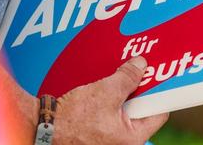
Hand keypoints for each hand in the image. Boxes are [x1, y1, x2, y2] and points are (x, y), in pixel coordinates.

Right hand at [52, 57, 167, 144]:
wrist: (43, 127)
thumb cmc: (72, 119)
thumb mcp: (106, 91)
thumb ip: (128, 77)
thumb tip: (141, 66)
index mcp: (132, 138)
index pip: (158, 113)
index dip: (158, 93)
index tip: (159, 77)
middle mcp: (124, 143)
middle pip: (141, 111)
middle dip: (137, 91)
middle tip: (135, 73)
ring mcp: (110, 140)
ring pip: (125, 111)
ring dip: (122, 94)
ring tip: (114, 80)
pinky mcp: (98, 135)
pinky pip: (111, 115)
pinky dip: (110, 101)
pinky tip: (102, 90)